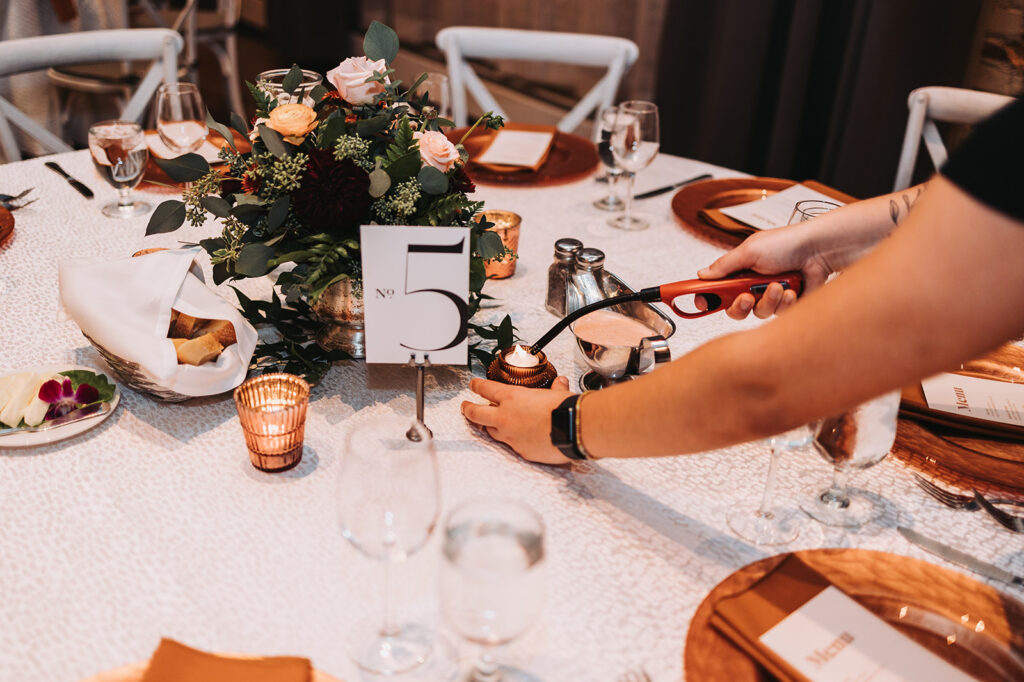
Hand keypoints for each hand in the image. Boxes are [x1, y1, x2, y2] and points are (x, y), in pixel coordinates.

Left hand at [462, 376, 572, 464]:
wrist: (575, 429)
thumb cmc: (566, 409)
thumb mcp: (558, 393)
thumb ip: (555, 389)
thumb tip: (559, 383)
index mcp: (513, 397)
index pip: (486, 389)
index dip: (477, 386)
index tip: (473, 385)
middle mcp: (506, 417)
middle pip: (476, 413)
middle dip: (468, 409)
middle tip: (465, 407)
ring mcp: (511, 436)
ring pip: (490, 431)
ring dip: (489, 426)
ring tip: (489, 424)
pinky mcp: (520, 451)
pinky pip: (511, 445)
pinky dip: (512, 441)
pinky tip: (518, 439)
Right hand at [697, 226, 830, 319]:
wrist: (819, 249)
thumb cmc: (788, 243)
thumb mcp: (749, 250)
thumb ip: (724, 265)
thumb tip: (702, 274)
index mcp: (739, 270)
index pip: (716, 289)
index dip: (707, 298)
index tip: (702, 303)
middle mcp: (752, 284)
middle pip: (734, 308)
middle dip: (739, 305)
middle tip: (746, 297)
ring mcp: (769, 295)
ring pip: (757, 313)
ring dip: (768, 300)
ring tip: (778, 285)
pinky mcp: (785, 304)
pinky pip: (777, 313)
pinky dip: (784, 301)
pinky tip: (791, 289)